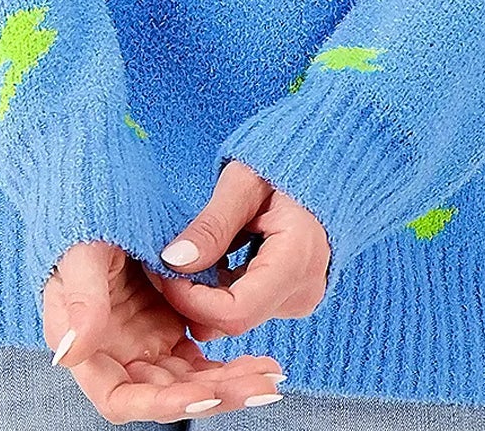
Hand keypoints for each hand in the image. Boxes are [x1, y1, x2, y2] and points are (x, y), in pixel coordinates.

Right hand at [41, 238, 285, 421]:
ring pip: (190, 382)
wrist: (108, 197)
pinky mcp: (171, 329)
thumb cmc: (85, 223)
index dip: (161, 403)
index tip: (203, 395)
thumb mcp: (83, 251)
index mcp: (88, 346)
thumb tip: (71, 353)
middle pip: (166, 396)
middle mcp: (118, 356)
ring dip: (229, 385)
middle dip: (212, 395)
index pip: (120, 397)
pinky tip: (261, 365)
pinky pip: (202, 360)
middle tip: (257, 386)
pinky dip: (230, 366)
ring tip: (269, 376)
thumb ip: (81, 297)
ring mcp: (146, 345)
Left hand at [143, 160, 331, 342]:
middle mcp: (302, 291)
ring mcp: (298, 298)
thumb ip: (212, 225)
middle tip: (164, 261)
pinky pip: (245, 306)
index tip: (164, 271)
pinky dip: (219, 289)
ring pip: (235, 316)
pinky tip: (210, 260)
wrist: (320, 168)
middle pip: (233, 319)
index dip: (191, 301)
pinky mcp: (289, 298)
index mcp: (297, 259)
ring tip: (186, 255)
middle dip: (191, 297)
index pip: (235, 313)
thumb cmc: (282, 166)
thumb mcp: (243, 183)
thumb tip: (173, 261)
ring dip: (203, 293)